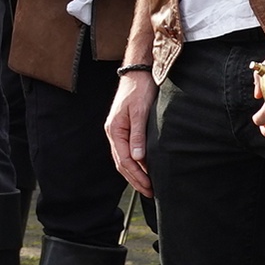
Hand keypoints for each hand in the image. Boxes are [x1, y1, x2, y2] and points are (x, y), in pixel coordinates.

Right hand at [105, 66, 153, 194]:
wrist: (138, 72)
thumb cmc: (140, 89)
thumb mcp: (140, 112)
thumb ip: (138, 135)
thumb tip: (138, 158)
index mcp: (115, 130)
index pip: (125, 160)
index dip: (137, 175)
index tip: (150, 186)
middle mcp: (114, 132)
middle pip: (122, 163)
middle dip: (135, 179)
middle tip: (150, 192)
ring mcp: (118, 131)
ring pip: (124, 159)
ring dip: (134, 173)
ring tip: (147, 185)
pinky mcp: (125, 128)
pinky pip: (128, 151)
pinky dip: (136, 163)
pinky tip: (145, 168)